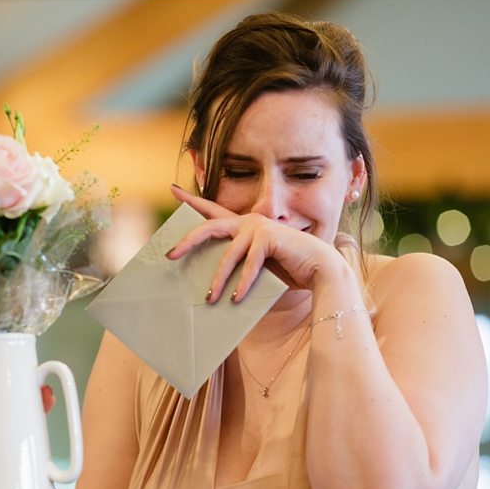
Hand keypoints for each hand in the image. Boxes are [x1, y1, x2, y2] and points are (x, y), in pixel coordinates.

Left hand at [167, 185, 336, 301]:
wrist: (320, 270)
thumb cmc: (288, 270)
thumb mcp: (256, 267)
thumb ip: (237, 265)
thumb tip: (210, 284)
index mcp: (244, 225)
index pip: (212, 210)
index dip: (192, 200)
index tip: (172, 189)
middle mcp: (248, 221)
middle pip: (208, 228)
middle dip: (187, 241)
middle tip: (169, 255)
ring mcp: (258, 227)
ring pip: (228, 255)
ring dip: (218, 280)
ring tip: (209, 298)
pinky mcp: (268, 238)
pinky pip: (248, 265)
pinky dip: (242, 284)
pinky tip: (235, 299)